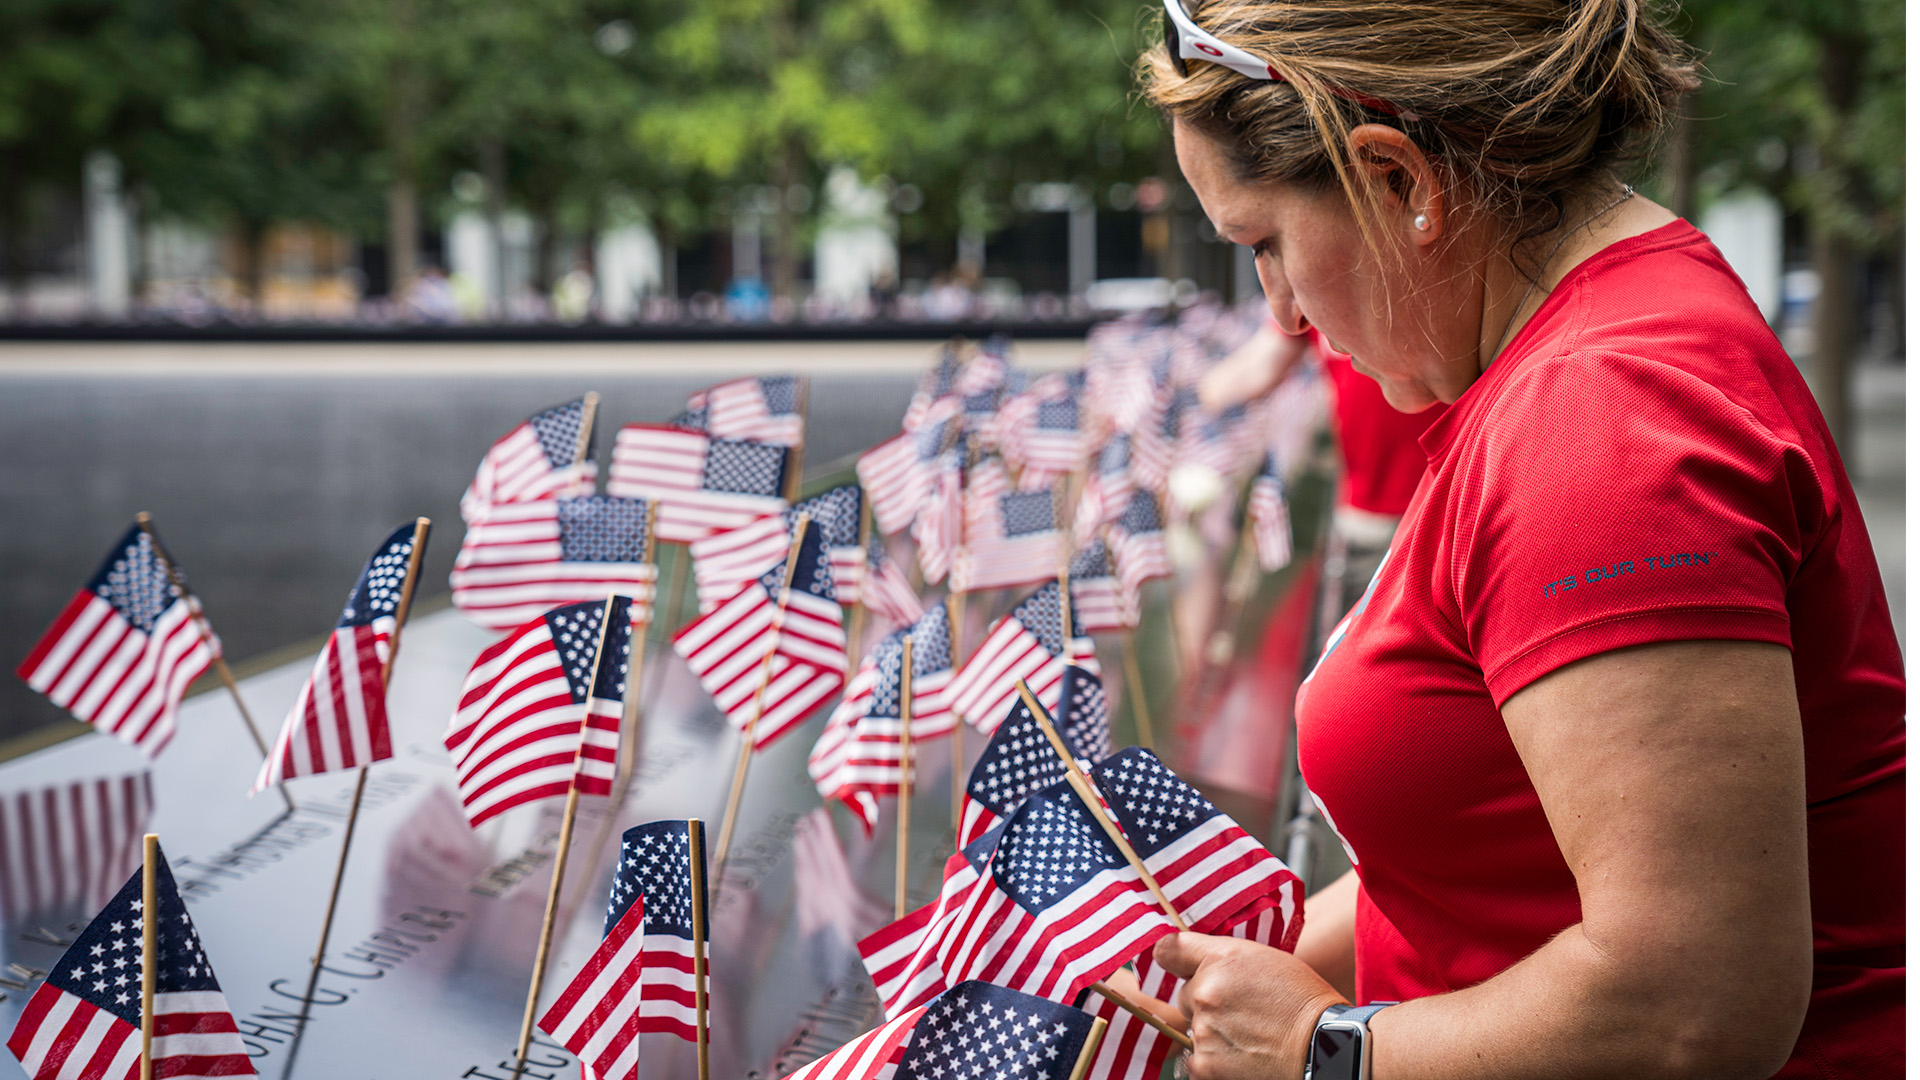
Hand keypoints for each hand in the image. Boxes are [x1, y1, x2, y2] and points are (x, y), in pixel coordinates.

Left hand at [1153, 932, 1347, 1079]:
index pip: (1169, 950)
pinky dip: (1214, 1062)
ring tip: (1249, 1037)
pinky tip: (1243, 1057)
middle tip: (1241, 1011)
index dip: (1174, 960)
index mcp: (1221, 959)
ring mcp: (1203, 1030)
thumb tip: (1191, 963)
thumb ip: (1223, 958)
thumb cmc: (1303, 1002)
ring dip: (1212, 1033)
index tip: (1179, 966)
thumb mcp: (1265, 960)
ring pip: (1192, 1029)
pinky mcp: (1204, 1064)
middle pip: (1184, 996)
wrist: (1325, 1048)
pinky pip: (1195, 1059)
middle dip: (1204, 1003)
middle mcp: (1205, 991)